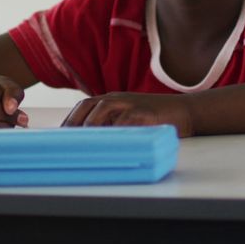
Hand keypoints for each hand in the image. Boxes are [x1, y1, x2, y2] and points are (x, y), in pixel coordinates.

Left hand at [61, 92, 194, 136]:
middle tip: (64, 142)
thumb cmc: (156, 118)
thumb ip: (112, 125)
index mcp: (112, 100)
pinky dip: (113, 131)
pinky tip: (106, 143)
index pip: (83, 107)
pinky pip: (124, 121)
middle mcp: (118, 99)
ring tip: (80, 142)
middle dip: (73, 123)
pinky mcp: (144, 112)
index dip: (69, 120)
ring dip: (89, 125)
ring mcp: (131, 104)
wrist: (186, 111)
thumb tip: (92, 144)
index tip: (58, 136)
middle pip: (87, 106)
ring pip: (102, 110)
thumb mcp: (131, 117)